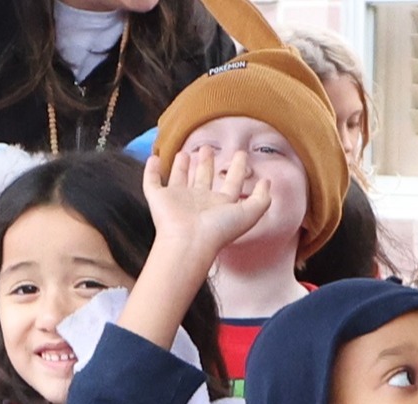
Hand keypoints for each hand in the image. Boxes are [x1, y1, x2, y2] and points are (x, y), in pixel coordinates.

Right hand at [116, 151, 270, 350]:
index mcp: (220, 204)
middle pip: (204, 178)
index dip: (237, 169)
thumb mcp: (250, 213)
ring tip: (185, 152)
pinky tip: (154, 158)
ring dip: (182, 166)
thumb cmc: (218, 229)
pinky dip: (150, 171)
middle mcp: (199, 201)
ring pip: (180, 178)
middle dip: (207, 163)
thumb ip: (262, 198)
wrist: (188, 241)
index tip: (241, 154)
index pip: (231, 183)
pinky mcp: (158, 199)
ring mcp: (177, 200)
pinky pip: (152, 182)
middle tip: (208, 148)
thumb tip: (267, 182)